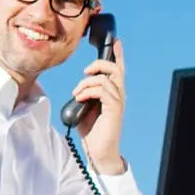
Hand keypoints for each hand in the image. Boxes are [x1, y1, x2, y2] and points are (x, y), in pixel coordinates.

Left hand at [70, 38, 125, 173]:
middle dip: (98, 65)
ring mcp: (118, 102)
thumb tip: (78, 89)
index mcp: (112, 93)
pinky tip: (80, 98)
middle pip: (114, 69)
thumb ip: (85, 96)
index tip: (116, 41)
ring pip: (106, 79)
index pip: (118, 70)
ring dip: (87, 83)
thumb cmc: (92, 132)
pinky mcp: (114, 110)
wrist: (98, 152)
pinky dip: (88, 91)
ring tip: (77, 93)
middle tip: (85, 72)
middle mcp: (118, 95)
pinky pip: (103, 92)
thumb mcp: (84, 109)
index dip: (118, 55)